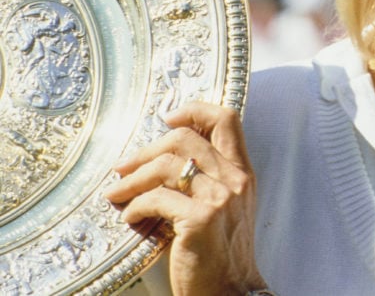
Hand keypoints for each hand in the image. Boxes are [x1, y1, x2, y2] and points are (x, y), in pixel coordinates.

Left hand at [105, 102, 265, 294]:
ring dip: (132, 179)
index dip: (194, 110)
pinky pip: (157, 198)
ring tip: (117, 194)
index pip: (226, 118)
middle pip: (185, 138)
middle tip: (122, 167)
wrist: (230, 290)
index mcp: (243, 172)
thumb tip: (163, 157)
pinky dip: (136, 207)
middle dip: (145, 150)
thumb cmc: (220, 253)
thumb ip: (209, 178)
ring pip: (167, 165)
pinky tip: (131, 218)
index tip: (169, 119)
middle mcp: (236, 179)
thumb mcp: (225, 207)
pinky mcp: (202, 218)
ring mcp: (221, 198)